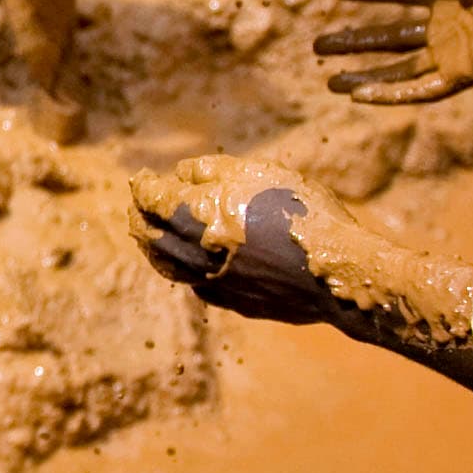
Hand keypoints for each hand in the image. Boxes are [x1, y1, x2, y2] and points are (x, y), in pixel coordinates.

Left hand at [130, 154, 472, 372]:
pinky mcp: (234, 302)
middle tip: (136, 206)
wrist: (336, 268)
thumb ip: (213, 170)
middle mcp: (192, 252)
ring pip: (168, 265)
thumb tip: (181, 173)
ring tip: (148, 236)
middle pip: (151, 234)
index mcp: (192, 216)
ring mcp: (211, 282)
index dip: (143, 185)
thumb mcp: (257, 172)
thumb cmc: (300, 211)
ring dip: (153, 247)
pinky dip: (183, 270)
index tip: (141, 178)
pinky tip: (188, 264)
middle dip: (139, 217)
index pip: (151, 199)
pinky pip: (196, 285)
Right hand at [313, 0, 472, 104]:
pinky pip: (422, 89)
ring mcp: (455, 52)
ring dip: (365, 75)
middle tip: (318, 45)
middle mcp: (448, 25)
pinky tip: (361, 96)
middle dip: (355, 41)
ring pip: (400, 68)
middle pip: (391, 37)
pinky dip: (391, 94)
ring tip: (331, 79)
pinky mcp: (465, 74)